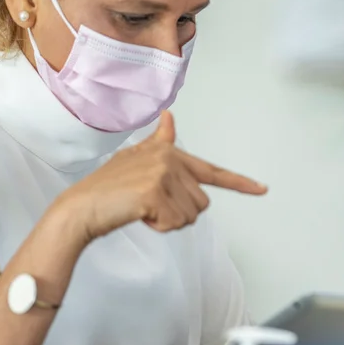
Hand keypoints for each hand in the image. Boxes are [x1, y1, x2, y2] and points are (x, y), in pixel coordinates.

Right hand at [55, 111, 266, 241]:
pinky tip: (138, 215)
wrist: (81, 208)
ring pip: (191, 216)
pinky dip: (158, 227)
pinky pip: (175, 223)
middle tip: (148, 206)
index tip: (262, 189)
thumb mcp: (134, 159)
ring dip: (168, 221)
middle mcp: (169, 158)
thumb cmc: (108, 189)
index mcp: (168, 152)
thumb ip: (158, 142)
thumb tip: (170, 117)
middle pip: (201, 204)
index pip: (211, 171)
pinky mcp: (155, 191)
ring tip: (141, 209)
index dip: (239, 183)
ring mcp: (162, 173)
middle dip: (178, 213)